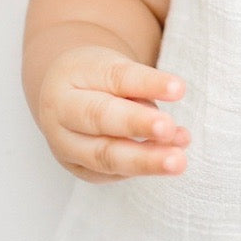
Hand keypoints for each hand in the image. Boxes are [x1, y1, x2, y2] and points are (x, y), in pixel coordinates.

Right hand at [36, 46, 189, 182]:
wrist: (62, 93)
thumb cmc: (97, 76)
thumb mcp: (116, 68)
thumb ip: (142, 90)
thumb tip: (171, 127)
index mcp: (71, 75)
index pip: (115, 77)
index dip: (148, 84)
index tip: (179, 89)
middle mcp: (61, 112)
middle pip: (100, 118)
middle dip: (138, 124)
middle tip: (169, 128)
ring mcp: (64, 145)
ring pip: (104, 156)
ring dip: (144, 160)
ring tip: (177, 160)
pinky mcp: (78, 168)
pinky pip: (110, 172)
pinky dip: (142, 168)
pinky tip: (168, 161)